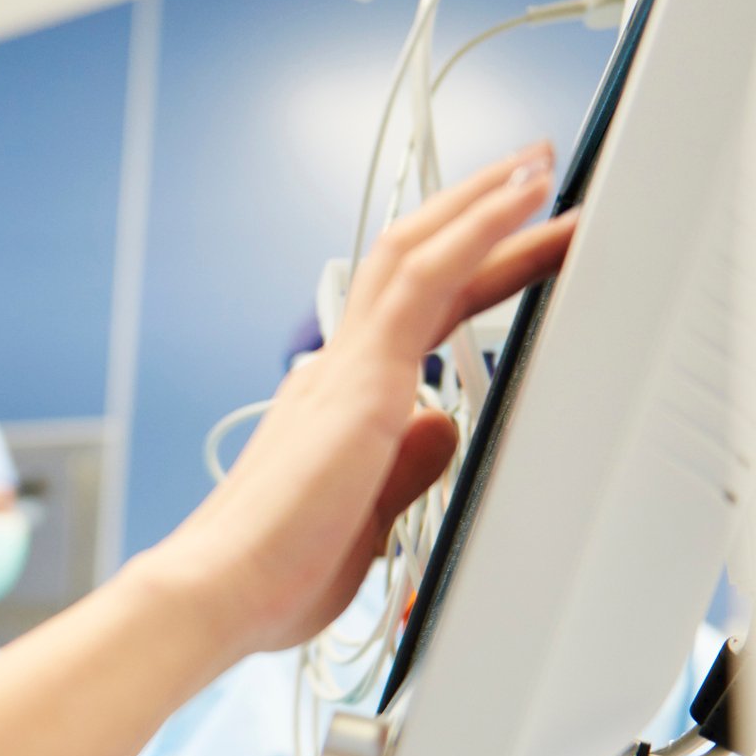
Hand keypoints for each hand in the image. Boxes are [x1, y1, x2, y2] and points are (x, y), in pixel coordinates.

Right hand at [156, 143, 574, 654]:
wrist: (220, 589)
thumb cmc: (274, 575)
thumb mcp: (369, 520)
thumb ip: (408, 468)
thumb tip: (442, 428)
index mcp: (338, 405)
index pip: (415, 316)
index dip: (470, 274)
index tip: (513, 250)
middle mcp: (336, 373)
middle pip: (415, 267)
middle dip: (479, 221)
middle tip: (534, 176)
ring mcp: (346, 369)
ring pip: (417, 253)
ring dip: (482, 205)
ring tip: (536, 166)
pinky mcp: (363, 379)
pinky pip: (425, 279)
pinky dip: (478, 230)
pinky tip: (522, 198)